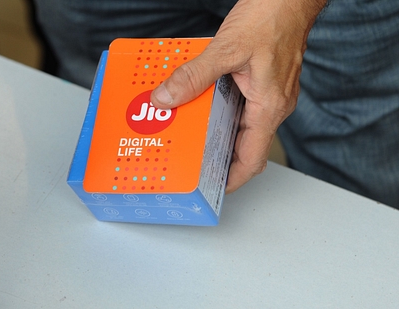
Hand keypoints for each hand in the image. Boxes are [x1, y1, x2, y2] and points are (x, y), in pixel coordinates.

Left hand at [151, 0, 325, 192]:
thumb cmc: (273, 17)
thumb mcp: (226, 49)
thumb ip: (194, 76)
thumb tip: (167, 98)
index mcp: (269, 107)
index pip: (252, 159)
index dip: (232, 179)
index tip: (212, 190)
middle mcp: (272, 105)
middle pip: (244, 145)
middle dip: (217, 157)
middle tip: (190, 163)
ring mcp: (269, 93)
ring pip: (240, 124)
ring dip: (216, 131)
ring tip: (188, 135)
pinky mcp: (263, 80)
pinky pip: (240, 104)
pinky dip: (219, 107)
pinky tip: (198, 100)